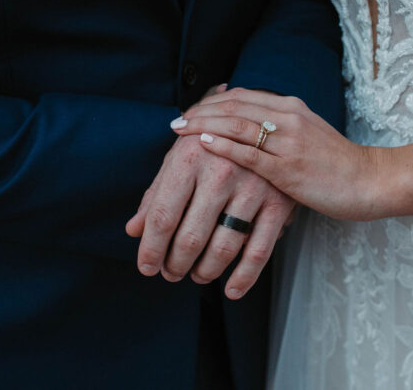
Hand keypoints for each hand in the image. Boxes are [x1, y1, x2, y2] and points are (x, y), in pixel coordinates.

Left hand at [125, 123, 294, 299]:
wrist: (266, 122)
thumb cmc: (213, 142)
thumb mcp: (181, 157)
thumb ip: (157, 193)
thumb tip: (133, 230)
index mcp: (190, 157)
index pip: (162, 215)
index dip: (150, 248)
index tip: (146, 267)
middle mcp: (221, 171)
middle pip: (190, 237)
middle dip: (175, 264)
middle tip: (171, 273)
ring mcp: (252, 187)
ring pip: (223, 248)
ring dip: (204, 271)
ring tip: (196, 274)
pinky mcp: (278, 202)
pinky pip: (259, 251)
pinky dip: (244, 277)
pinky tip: (231, 290)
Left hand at [173, 88, 385, 220]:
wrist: (370, 181)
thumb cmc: (335, 164)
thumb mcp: (306, 136)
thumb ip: (277, 129)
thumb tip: (245, 129)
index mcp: (291, 108)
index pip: (241, 96)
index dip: (211, 101)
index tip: (190, 111)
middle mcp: (288, 117)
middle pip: (233, 106)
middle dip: (200, 111)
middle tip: (175, 121)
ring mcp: (289, 141)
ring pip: (237, 125)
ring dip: (203, 125)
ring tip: (179, 130)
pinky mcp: (289, 168)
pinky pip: (250, 153)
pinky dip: (223, 146)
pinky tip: (202, 145)